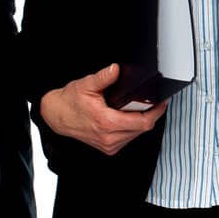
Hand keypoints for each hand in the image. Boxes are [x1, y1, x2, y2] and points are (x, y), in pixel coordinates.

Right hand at [39, 64, 167, 154]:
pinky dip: (132, 128)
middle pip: (142, 129)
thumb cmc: (70, 101)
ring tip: (139, 108)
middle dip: (150, 115)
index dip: (156, 112)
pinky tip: (127, 118)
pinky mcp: (108, 148)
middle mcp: (109, 137)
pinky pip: (128, 139)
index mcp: (106, 123)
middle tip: (152, 102)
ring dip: (141, 123)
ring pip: (136, 135)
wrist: (57, 116)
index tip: (161, 102)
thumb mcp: (86, 85)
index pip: (142, 122)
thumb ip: (103, 77)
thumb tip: (115, 69)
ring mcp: (108, 145)